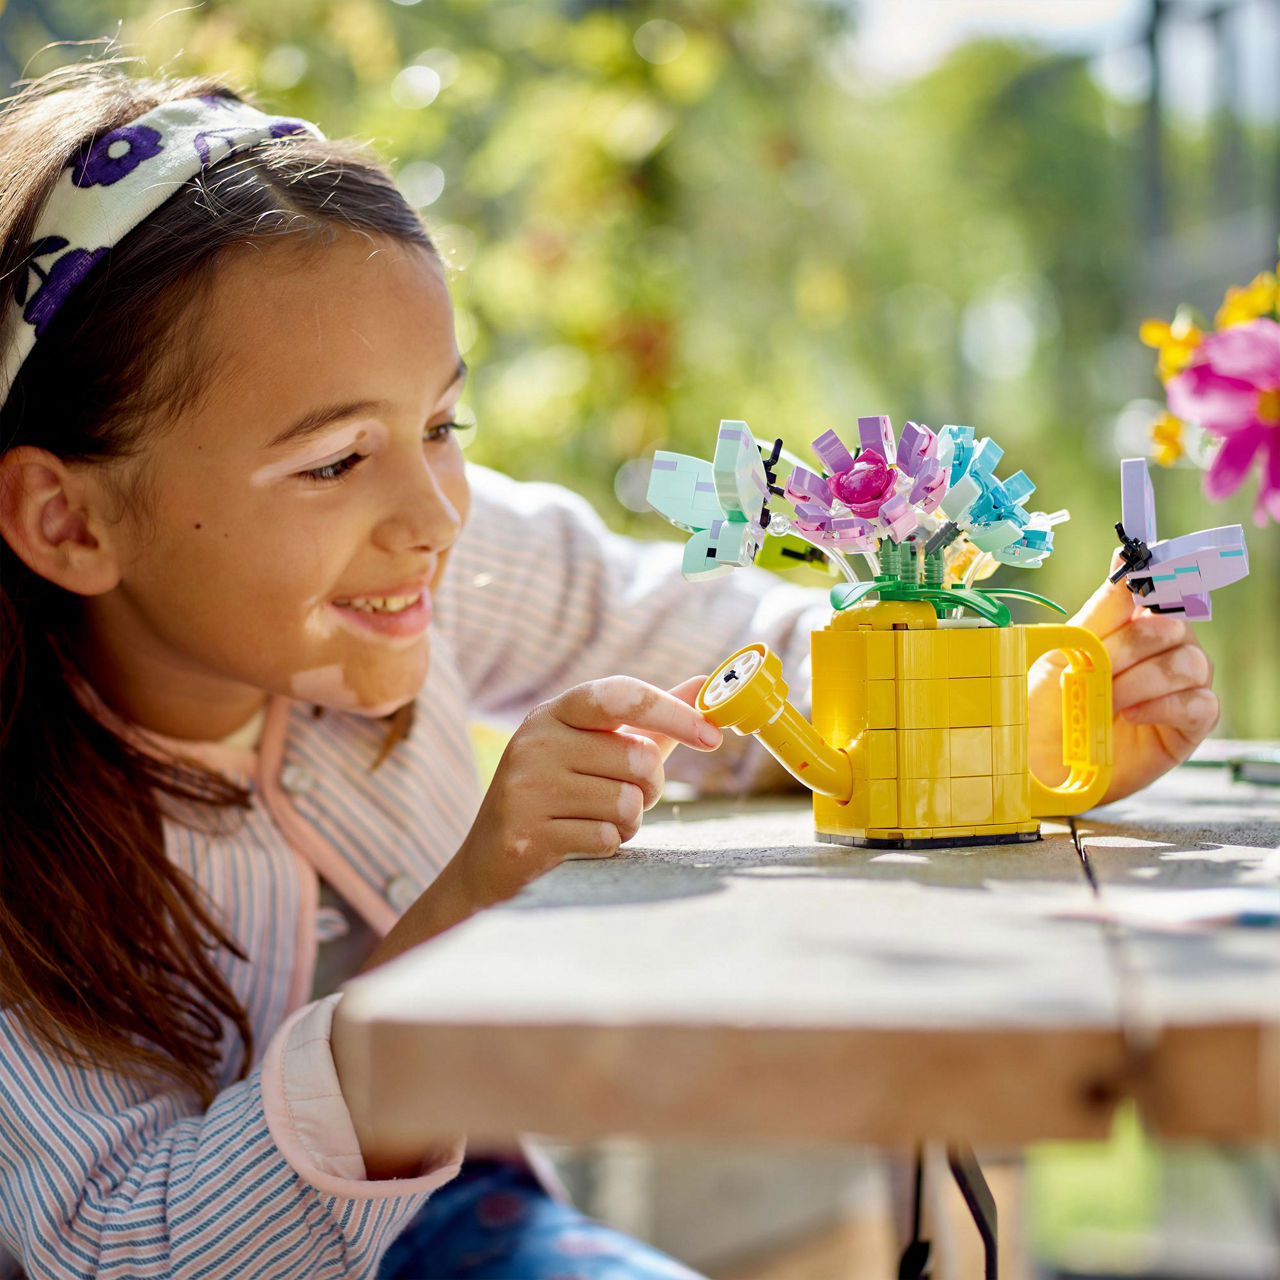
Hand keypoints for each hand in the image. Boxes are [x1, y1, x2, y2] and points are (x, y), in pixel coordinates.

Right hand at [453, 674, 719, 908]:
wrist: (491, 860)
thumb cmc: (561, 795)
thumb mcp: (601, 749)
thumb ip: (653, 720)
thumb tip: (707, 683)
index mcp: (555, 712)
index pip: (622, 695)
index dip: (673, 712)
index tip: (712, 737)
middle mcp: (536, 741)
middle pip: (637, 758)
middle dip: (649, 787)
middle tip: (626, 796)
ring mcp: (526, 787)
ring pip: (626, 802)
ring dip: (628, 820)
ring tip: (597, 819)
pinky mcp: (526, 834)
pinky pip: (605, 837)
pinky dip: (607, 844)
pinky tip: (580, 842)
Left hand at [1028, 554, 1217, 804]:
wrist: (1037, 761)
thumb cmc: (1046, 706)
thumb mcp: (1065, 651)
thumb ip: (1101, 610)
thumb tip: (1124, 556)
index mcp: (1131, 627)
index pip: (1159, 591)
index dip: (1157, 576)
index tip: (1137, 568)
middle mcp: (1161, 654)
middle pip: (1173, 628)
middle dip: (1132, 645)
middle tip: (1097, 668)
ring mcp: (1177, 690)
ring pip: (1191, 663)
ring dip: (1143, 679)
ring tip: (1107, 700)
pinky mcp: (1186, 728)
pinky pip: (1199, 704)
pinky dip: (1162, 706)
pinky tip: (1128, 715)